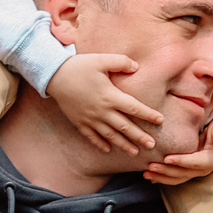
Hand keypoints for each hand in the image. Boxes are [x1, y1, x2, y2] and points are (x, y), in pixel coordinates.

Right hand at [46, 52, 164, 156]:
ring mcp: (90, 119)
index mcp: (110, 96)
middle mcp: (102, 111)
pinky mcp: (78, 122)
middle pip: (125, 126)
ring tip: (135, 152)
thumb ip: (121, 62)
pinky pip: (91, 136)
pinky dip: (100, 144)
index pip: (135, 108)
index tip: (160, 121)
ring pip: (110, 135)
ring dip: (123, 144)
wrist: (52, 74)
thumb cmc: (79, 66)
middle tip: (152, 145)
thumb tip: (136, 67)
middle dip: (139, 136)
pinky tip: (108, 149)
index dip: (148, 115)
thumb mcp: (101, 59)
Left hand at [143, 108, 212, 185]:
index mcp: (211, 159)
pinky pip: (175, 177)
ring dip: (161, 177)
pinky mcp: (188, 169)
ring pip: (177, 178)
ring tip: (146, 173)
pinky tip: (151, 176)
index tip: (166, 158)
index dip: (181, 161)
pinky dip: (162, 178)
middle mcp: (203, 168)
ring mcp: (195, 170)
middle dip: (166, 171)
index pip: (195, 162)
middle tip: (150, 166)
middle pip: (183, 173)